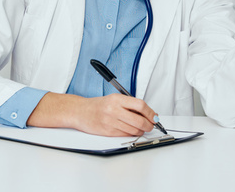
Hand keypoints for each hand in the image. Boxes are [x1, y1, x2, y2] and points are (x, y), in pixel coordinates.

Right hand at [27, 92, 156, 136]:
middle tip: (150, 125)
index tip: (154, 117)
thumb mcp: (114, 99)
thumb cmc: (98, 105)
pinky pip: (125, 135)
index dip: (150, 112)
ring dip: (141, 131)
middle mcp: (113, 109)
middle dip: (148, 125)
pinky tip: (131, 131)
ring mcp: (110, 121)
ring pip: (134, 130)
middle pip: (139, 120)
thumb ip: (129, 105)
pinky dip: (131, 134)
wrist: (80, 112)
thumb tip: (147, 113)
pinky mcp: (107, 131)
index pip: (140, 105)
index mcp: (116, 99)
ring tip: (140, 128)